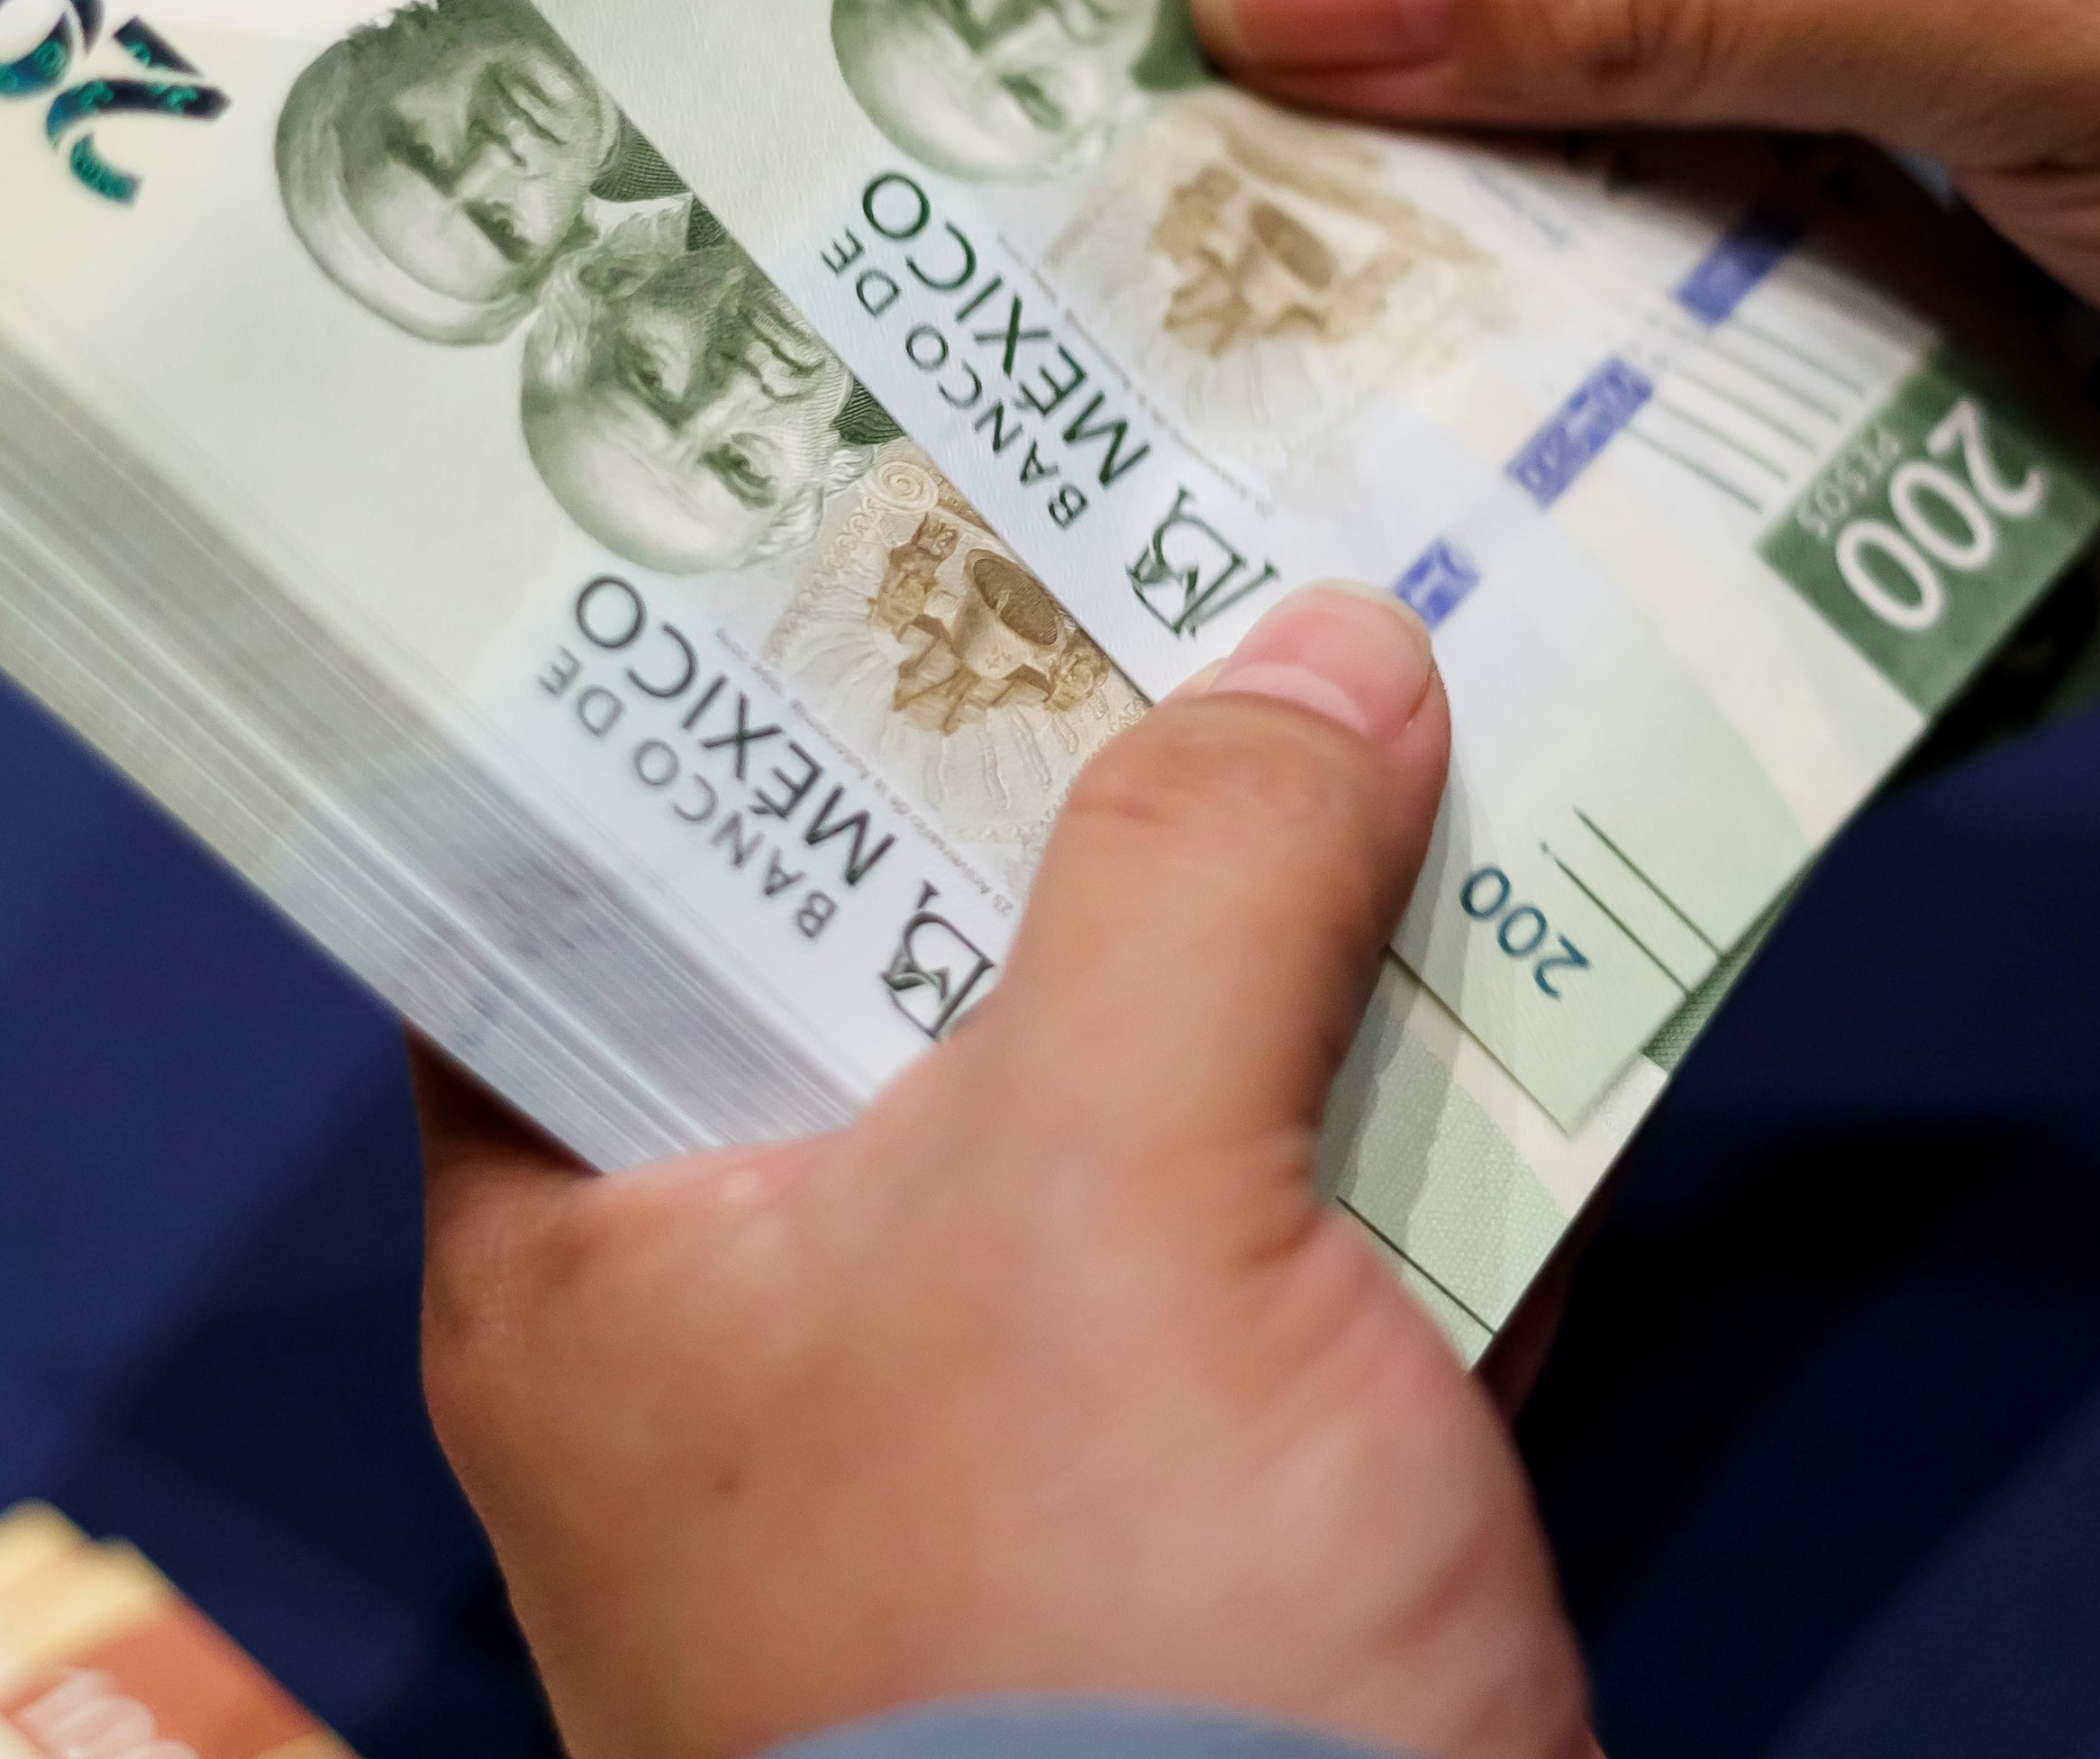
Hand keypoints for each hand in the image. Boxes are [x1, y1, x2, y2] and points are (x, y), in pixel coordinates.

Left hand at [414, 585, 1592, 1758]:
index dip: (696, 666)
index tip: (827, 460)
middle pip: (886, 955)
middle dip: (1051, 754)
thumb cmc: (1092, 1646)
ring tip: (1368, 639)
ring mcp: (993, 1430)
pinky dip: (1400, 1100)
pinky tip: (1524, 917)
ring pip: (1115, 1083)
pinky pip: (1292, 1239)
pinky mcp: (1204, 1514)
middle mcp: (764, 1327)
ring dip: (1259, 908)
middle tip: (1152, 494)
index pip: (575, 878)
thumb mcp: (1119, 1202)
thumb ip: (1198, 880)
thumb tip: (1320, 651)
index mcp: (604, 1250)